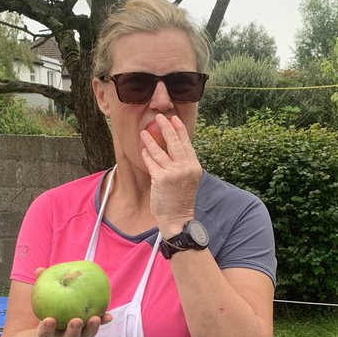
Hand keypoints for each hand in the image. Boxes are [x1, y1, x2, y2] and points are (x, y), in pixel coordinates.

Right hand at [32, 268, 110, 336]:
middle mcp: (65, 336)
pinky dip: (103, 321)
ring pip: (86, 335)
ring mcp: (79, 334)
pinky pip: (98, 326)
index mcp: (50, 332)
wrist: (61, 331)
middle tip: (76, 321)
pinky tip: (109, 316)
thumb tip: (39, 270)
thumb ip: (41, 286)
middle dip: (73, 331)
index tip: (49, 320)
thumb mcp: (44, 301)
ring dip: (92, 328)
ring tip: (95, 318)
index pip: (45, 333)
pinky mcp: (90, 330)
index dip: (46, 328)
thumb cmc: (49, 310)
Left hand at [140, 113, 202, 234]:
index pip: (186, 143)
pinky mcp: (161, 179)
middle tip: (159, 118)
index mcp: (194, 166)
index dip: (179, 129)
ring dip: (150, 140)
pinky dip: (146, 155)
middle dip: (166, 127)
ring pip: (160, 151)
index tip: (174, 118)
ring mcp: (173, 173)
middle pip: (174, 142)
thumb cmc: (180, 200)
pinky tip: (143, 150)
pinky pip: (151, 162)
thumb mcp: (188, 179)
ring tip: (144, 132)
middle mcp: (185, 168)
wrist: (177, 218)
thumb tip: (173, 146)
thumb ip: (183, 164)